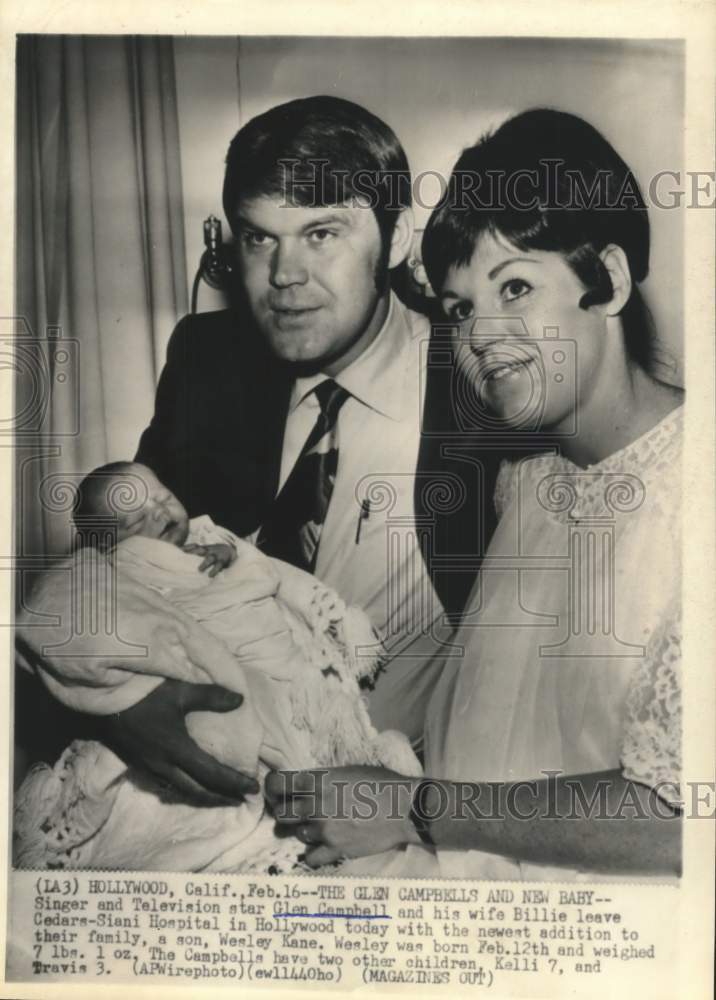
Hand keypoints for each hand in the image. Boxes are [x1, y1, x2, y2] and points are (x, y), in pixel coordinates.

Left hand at [17, 548, 246, 712]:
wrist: (50, 589)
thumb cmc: (63, 641)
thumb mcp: (92, 676)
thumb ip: (134, 683)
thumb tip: (163, 687)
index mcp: (153, 647)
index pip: (193, 674)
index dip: (215, 690)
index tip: (233, 704)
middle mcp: (164, 625)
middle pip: (205, 650)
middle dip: (226, 672)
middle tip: (244, 691)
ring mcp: (160, 607)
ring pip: (197, 632)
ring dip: (217, 653)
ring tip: (233, 672)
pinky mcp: (152, 596)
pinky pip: (184, 618)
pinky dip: (200, 635)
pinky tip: (205, 644)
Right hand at [99, 678, 259, 805]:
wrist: (101, 701)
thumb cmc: (141, 694)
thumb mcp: (179, 691)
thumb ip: (211, 697)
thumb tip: (240, 700)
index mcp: (177, 749)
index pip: (212, 774)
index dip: (234, 782)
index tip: (253, 788)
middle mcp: (164, 765)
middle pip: (198, 790)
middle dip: (222, 797)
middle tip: (242, 799)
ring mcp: (149, 767)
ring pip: (182, 791)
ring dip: (204, 796)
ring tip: (221, 797)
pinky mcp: (139, 764)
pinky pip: (167, 785)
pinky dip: (185, 790)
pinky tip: (190, 785)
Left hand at [265, 766, 421, 866]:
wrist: (405, 808)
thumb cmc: (381, 783)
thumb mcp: (348, 771)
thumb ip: (324, 779)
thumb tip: (307, 784)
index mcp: (318, 781)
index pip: (279, 784)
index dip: (272, 787)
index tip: (274, 790)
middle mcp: (316, 805)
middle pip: (282, 813)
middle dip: (285, 812)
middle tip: (293, 812)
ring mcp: (324, 830)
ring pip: (298, 834)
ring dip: (305, 830)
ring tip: (319, 827)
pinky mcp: (336, 849)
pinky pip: (311, 857)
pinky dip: (315, 854)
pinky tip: (323, 847)